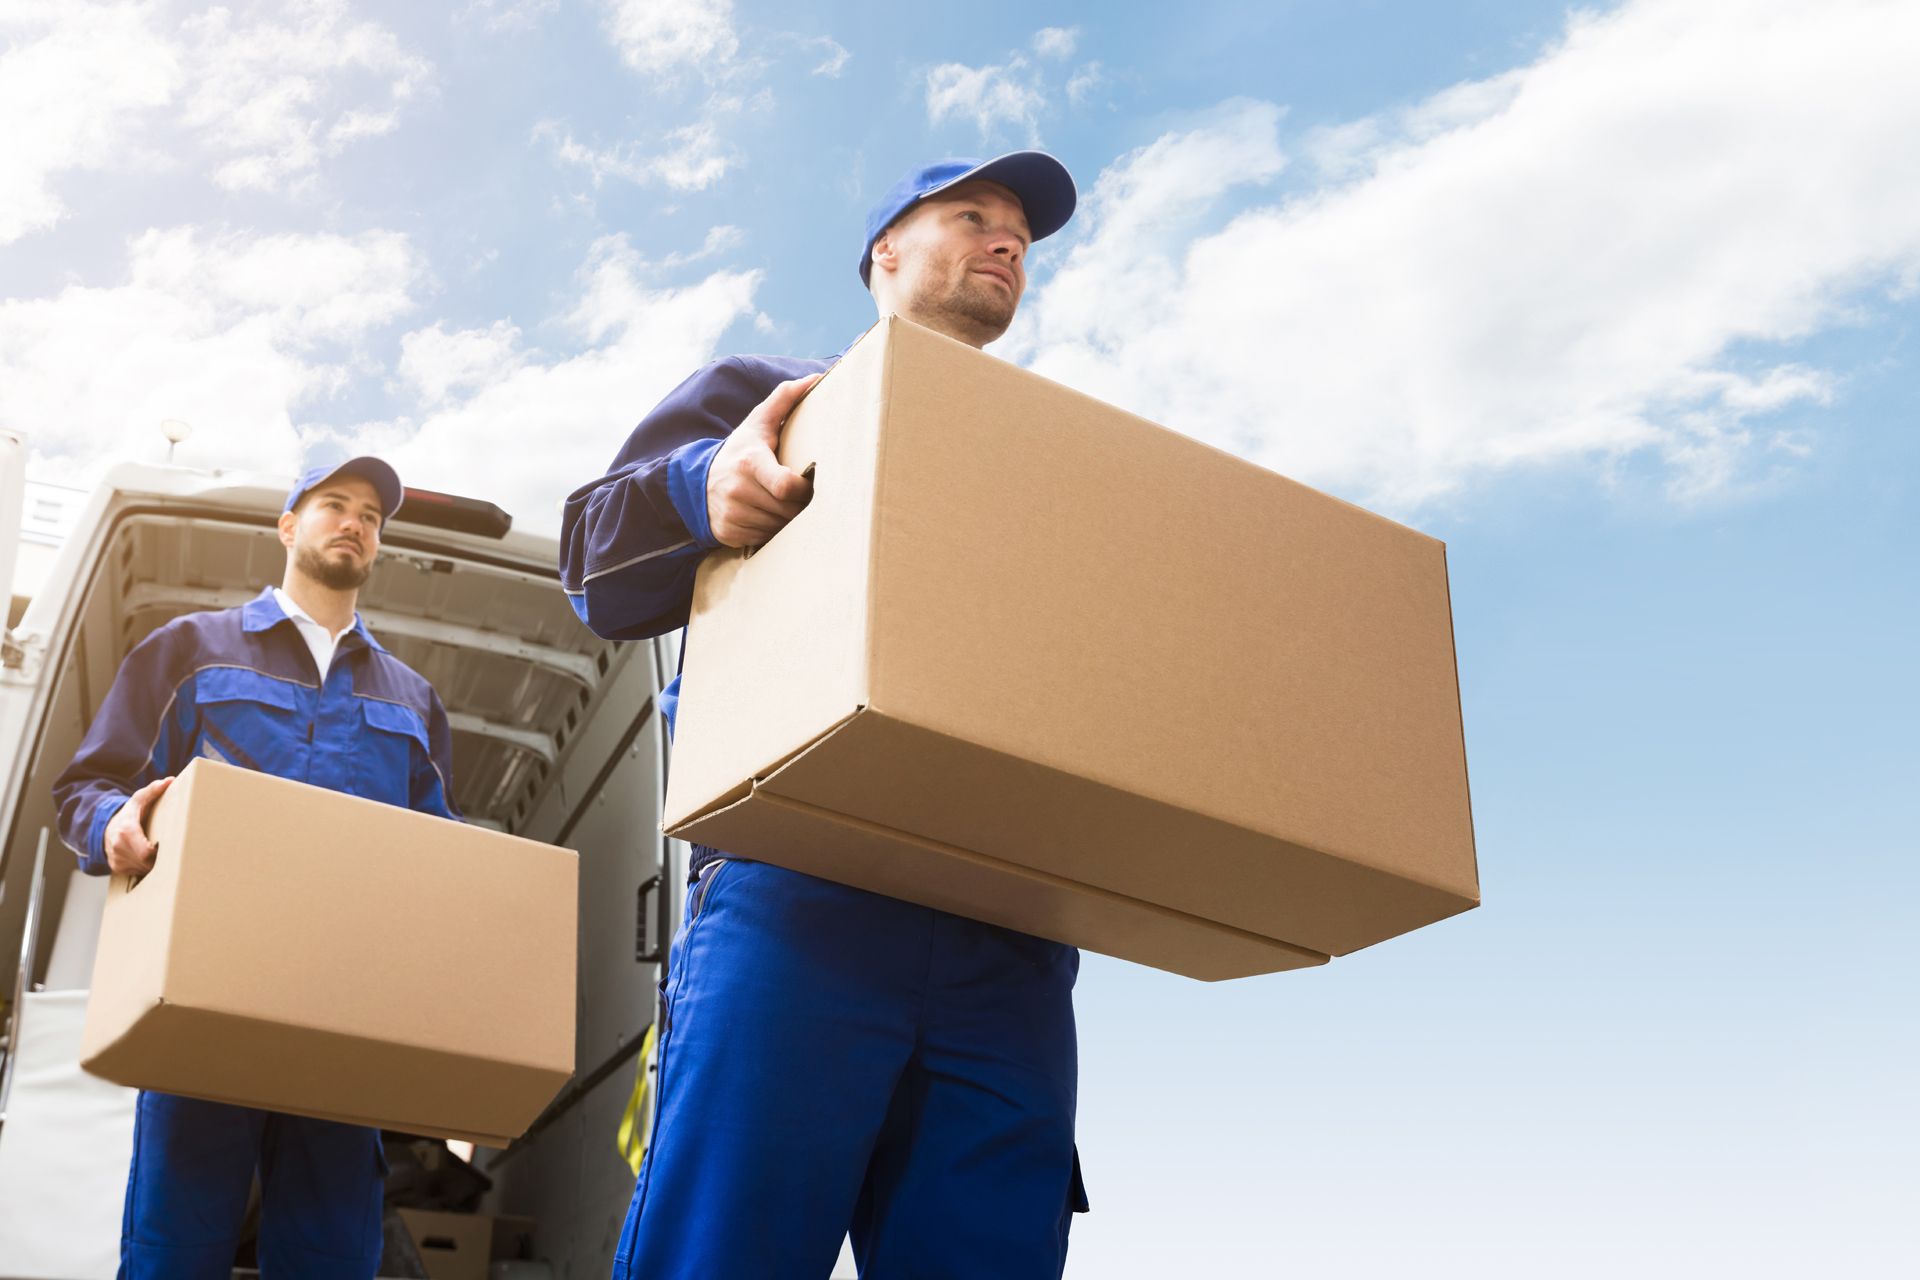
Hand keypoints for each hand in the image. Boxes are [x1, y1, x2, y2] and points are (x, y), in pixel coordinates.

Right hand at [103, 776, 172, 875]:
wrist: (105, 827)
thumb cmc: (128, 814)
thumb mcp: (139, 800)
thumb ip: (153, 790)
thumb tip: (170, 780)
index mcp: (126, 831)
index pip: (146, 853)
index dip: (160, 853)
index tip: (171, 846)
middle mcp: (118, 848)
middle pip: (147, 863)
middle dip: (161, 860)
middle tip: (174, 853)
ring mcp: (116, 860)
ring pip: (142, 870)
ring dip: (154, 865)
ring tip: (164, 855)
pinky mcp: (117, 868)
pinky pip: (136, 873)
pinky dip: (145, 868)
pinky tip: (151, 860)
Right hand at [706, 374, 821, 547]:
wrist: (697, 480)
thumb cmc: (739, 450)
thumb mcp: (758, 423)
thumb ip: (784, 400)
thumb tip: (814, 378)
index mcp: (750, 462)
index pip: (786, 486)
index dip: (802, 489)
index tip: (805, 482)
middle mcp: (738, 490)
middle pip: (788, 510)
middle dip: (798, 505)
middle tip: (799, 494)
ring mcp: (732, 514)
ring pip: (778, 527)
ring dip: (785, 519)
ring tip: (780, 503)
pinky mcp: (729, 533)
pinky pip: (763, 538)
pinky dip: (769, 530)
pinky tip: (765, 515)